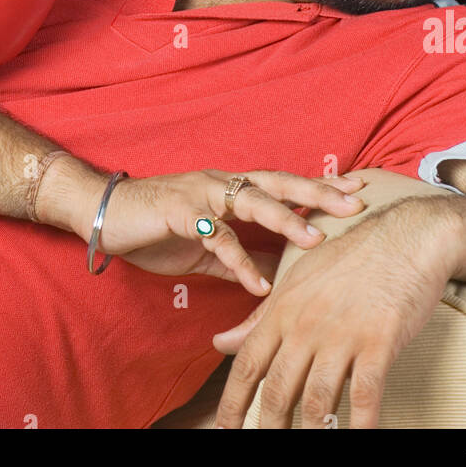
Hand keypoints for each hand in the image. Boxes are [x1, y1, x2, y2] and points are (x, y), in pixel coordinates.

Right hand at [98, 169, 367, 294]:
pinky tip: (257, 284)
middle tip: (354, 203)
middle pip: (278, 182)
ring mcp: (201, 194)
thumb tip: (278, 275)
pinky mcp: (178, 211)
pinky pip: (215, 236)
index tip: (359, 187)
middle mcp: (222, 183)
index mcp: (232, 188)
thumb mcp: (207, 245)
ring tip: (315, 240)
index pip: (284, 182)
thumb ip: (242, 254)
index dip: (319, 185)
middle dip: (317, 192)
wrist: (106, 213)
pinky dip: (238, 260)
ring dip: (284, 220)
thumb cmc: (158, 225)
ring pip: (251, 201)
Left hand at [212, 196, 461, 427]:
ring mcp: (343, 334)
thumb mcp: (297, 280)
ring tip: (310, 449)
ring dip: (312, 433)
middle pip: (278, 390)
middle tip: (266, 447)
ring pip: (317, 400)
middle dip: (269, 426)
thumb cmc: (351, 259)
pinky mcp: (380, 341)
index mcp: (283, 308)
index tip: (224, 430)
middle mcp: (307, 324)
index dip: (233, 404)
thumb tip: (221, 343)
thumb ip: (258, 317)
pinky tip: (358, 438)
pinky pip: (365, 395)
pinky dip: (361, 425)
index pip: (248, 365)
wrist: (405, 237)